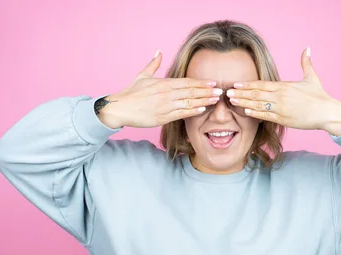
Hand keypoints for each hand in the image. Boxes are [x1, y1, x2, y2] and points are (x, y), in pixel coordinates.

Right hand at [98, 51, 221, 128]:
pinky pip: (181, 113)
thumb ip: (153, 64)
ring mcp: (165, 105)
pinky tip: (202, 109)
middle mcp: (166, 93)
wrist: (120, 108)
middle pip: (191, 91)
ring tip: (216, 100)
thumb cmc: (131, 93)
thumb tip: (159, 51)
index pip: (186, 82)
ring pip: (188, 102)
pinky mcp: (162, 117)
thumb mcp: (142, 76)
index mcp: (163, 83)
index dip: (201, 82)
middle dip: (207, 91)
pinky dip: (192, 111)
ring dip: (203, 101)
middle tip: (220, 91)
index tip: (213, 83)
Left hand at [225, 48, 340, 135]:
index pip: (261, 84)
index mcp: (284, 86)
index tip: (236, 83)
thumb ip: (306, 63)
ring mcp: (281, 109)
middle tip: (227, 92)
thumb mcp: (312, 77)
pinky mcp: (284, 120)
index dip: (247, 84)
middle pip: (256, 94)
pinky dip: (255, 114)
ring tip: (232, 101)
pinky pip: (266, 116)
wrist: (328, 113)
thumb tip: (307, 48)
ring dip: (243, 103)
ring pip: (258, 105)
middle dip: (241, 93)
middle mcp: (281, 97)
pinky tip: (245, 112)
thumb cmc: (320, 96)